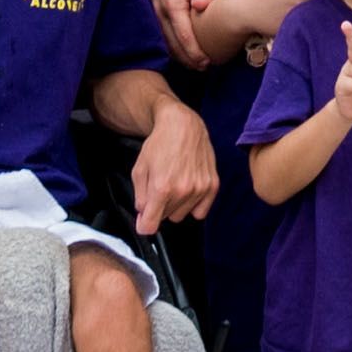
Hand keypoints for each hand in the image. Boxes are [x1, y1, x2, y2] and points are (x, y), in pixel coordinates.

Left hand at [127, 100, 219, 233]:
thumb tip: (143, 218)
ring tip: (175, 184)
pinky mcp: (212, 186)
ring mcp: (200, 189)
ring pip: (181, 215)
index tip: (144, 221)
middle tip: (160, 187)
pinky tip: (188, 190)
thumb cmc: (159, 144)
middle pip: (165, 219)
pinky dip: (193, 205)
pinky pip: (200, 212)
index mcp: (161, 187)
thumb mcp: (139, 169)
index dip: (144, 225)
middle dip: (159, 207)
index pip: (150, 226)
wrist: (183, 125)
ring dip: (176, 205)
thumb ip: (139, 197)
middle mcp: (182, 190)